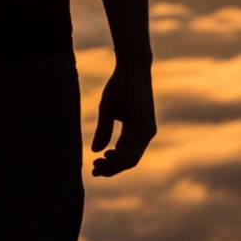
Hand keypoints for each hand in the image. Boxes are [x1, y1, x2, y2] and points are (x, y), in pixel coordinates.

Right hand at [91, 62, 156, 176]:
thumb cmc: (119, 87)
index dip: (108, 163)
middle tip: (94, 170)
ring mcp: (146, 132)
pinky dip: (121, 156)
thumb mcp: (107, 112)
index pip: (122, 154)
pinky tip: (108, 156)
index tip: (93, 167)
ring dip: (114, 165)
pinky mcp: (147, 128)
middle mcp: (142, 134)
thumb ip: (104, 131)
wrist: (129, 70)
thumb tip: (95, 151)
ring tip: (99, 165)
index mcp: (133, 131)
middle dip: (111, 168)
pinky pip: (135, 149)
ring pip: (131, 159)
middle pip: (127, 160)